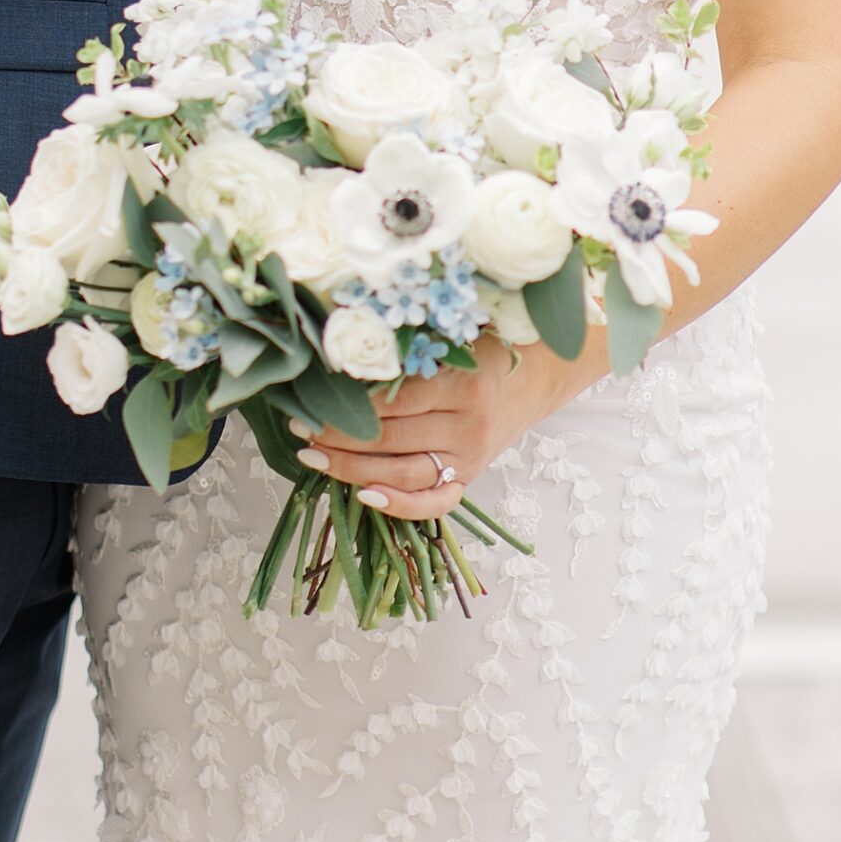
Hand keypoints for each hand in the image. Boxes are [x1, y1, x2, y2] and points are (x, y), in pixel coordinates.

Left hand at [291, 337, 566, 519]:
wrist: (540, 372)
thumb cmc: (487, 345)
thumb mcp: (452, 335)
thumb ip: (406, 345)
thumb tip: (340, 339)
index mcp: (462, 385)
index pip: (392, 404)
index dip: (348, 406)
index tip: (310, 401)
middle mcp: (468, 427)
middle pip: (391, 440)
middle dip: (338, 437)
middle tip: (300, 428)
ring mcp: (471, 458)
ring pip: (404, 473)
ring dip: (353, 469)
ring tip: (313, 457)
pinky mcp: (471, 477)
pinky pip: (435, 503)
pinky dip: (400, 506)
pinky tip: (364, 497)